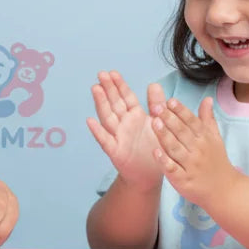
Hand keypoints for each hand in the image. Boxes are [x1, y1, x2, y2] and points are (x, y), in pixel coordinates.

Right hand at [86, 71, 163, 190]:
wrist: (150, 175)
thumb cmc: (153, 148)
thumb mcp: (158, 123)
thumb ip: (156, 104)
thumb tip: (153, 84)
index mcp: (135, 116)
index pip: (125, 97)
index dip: (119, 85)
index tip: (112, 72)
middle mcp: (124, 124)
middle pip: (114, 103)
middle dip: (108, 89)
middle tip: (101, 74)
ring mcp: (118, 137)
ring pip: (108, 117)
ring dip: (101, 103)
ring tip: (95, 89)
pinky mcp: (115, 152)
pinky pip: (105, 140)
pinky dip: (98, 131)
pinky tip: (90, 121)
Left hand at [150, 96, 236, 205]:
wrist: (224, 190)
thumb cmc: (216, 161)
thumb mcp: (215, 138)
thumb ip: (208, 119)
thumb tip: (207, 99)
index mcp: (205, 139)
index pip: (192, 121)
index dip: (181, 111)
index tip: (170, 101)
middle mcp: (198, 150)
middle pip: (182, 132)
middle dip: (169, 119)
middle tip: (156, 107)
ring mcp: (190, 166)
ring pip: (175, 148)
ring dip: (165, 135)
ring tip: (154, 122)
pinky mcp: (183, 180)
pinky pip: (173, 169)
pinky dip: (164, 161)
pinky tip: (155, 152)